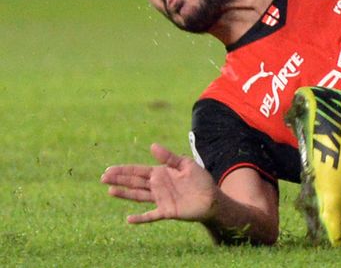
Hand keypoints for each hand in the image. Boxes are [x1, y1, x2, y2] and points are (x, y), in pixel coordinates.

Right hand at [101, 143, 217, 223]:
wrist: (212, 198)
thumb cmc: (200, 180)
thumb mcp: (186, 164)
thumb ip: (169, 157)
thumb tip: (152, 145)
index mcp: (160, 173)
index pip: (138, 171)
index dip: (124, 170)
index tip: (109, 169)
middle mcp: (157, 186)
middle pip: (134, 182)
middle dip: (119, 179)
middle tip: (102, 178)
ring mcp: (160, 199)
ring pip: (138, 196)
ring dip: (125, 194)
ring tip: (110, 191)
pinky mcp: (167, 211)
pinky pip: (151, 216)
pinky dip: (140, 218)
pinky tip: (128, 219)